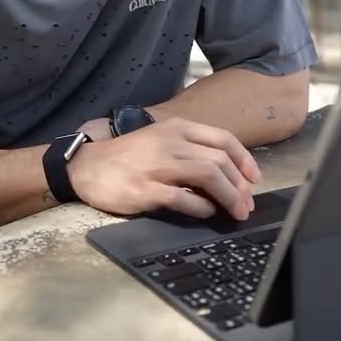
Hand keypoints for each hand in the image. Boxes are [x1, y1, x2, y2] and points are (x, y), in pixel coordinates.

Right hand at [67, 116, 260, 221]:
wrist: (86, 165)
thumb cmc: (126, 156)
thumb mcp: (159, 140)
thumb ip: (188, 151)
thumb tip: (225, 176)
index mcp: (176, 128)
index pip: (223, 139)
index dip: (245, 160)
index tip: (254, 179)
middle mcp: (169, 143)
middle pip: (219, 160)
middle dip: (240, 186)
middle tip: (246, 205)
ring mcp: (157, 165)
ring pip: (208, 176)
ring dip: (229, 197)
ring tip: (235, 212)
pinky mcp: (145, 190)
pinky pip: (183, 199)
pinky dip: (201, 207)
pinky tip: (206, 212)